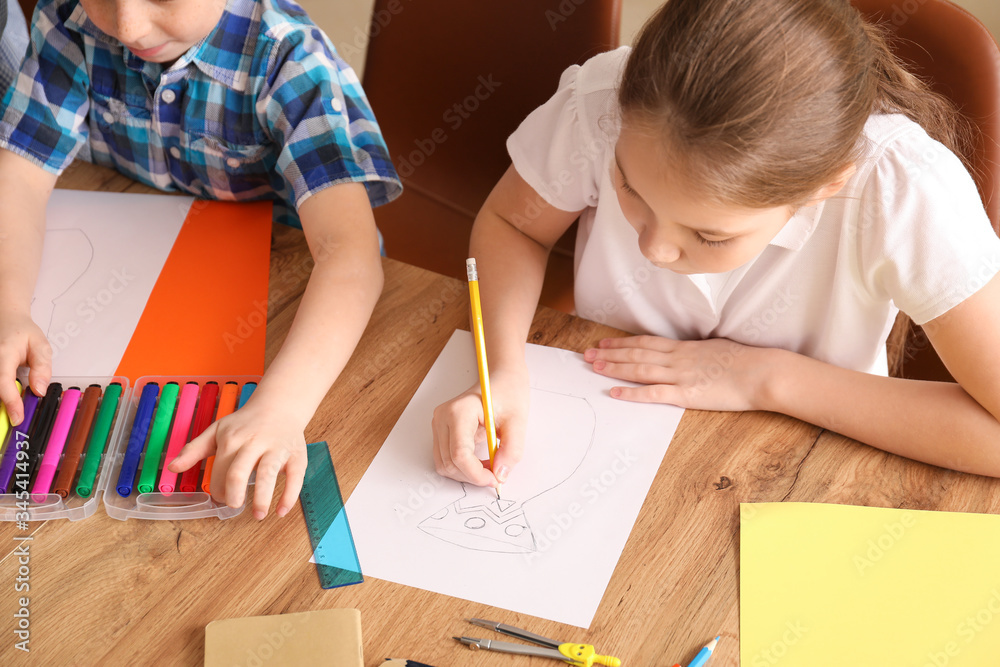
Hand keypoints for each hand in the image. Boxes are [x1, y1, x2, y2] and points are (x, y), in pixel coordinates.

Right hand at [0, 312, 50, 424]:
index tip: (17, 418)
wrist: (6, 321)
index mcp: (4, 354)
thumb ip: (42, 368)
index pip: (4, 382)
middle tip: (16, 418)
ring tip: (12, 411)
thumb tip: (39, 391)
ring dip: (1, 402)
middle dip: (2, 406)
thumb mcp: (41, 346)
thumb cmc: (23, 333)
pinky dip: (1, 395)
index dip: (10, 402)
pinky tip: (9, 400)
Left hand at [168, 395, 307, 519]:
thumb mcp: (217, 430)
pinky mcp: (297, 455)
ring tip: (258, 515)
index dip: (217, 488)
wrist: (280, 405)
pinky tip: (281, 511)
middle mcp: (254, 443)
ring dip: (262, 497)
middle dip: (234, 493)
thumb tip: (171, 467)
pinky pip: (295, 477)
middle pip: (239, 470)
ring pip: (268, 473)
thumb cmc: (245, 422)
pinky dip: (290, 496)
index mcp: (232, 439)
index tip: (219, 497)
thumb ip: (194, 449)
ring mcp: (277, 448)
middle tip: (233, 505)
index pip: (220, 469)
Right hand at [432, 368, 528, 486]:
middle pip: (449, 463)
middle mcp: (442, 417)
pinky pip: (445, 459)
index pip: (460, 454)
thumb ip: (511, 450)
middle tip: (496, 474)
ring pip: (444, 465)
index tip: (495, 479)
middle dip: (473, 475)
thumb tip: (501, 474)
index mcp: (459, 411)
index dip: (477, 474)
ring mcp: (438, 424)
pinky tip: (480, 462)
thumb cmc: (508, 392)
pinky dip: (462, 467)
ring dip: (466, 473)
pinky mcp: (441, 430)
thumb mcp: (518, 421)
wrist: (502, 379)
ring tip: (489, 466)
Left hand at [584, 335, 776, 410]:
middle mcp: (677, 358)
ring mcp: (680, 375)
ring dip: (614, 368)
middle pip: (636, 354)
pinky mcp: (686, 394)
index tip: (604, 342)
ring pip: (639, 369)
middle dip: (609, 354)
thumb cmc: (746, 362)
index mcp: (684, 348)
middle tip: (586, 354)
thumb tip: (688, 354)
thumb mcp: (716, 350)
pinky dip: (632, 393)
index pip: (646, 343)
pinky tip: (615, 393)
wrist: (762, 372)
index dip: (622, 343)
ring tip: (594, 367)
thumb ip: (697, 353)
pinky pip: (653, 393)